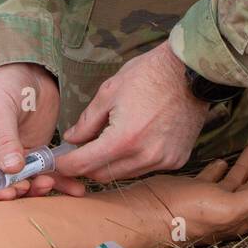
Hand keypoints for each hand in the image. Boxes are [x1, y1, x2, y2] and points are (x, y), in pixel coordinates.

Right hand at [0, 63, 86, 200]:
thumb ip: (5, 141)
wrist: (25, 70)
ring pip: (22, 186)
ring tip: (53, 183)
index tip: (10, 192)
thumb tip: (12, 170)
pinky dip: (59, 182)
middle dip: (17, 192)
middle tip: (34, 185)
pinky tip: (75, 188)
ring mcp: (11, 159)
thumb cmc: (0, 85)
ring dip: (38, 189)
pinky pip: (43, 174)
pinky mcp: (33, 155)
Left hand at [56, 40, 208, 182]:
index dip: (65, 165)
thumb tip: (72, 138)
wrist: (190, 72)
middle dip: (87, 165)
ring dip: (111, 163)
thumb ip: (87, 121)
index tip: (57, 161)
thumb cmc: (149, 75)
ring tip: (108, 140)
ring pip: (125, 174)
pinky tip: (135, 140)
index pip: (84, 164)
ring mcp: (163, 161)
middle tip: (80, 149)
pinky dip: (134, 160)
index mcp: (124, 139)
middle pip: (103, 175)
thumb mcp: (109, 92)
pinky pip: (146, 169)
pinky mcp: (177, 160)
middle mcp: (145, 157)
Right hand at [137, 144, 247, 244]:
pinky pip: (213, 179)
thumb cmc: (185, 213)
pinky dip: (221, 170)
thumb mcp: (227, 206)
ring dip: (247, 165)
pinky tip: (224, 161)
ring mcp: (209, 200)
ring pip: (236, 181)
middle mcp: (227, 210)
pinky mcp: (192, 191)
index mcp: (239, 216)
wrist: (146, 212)